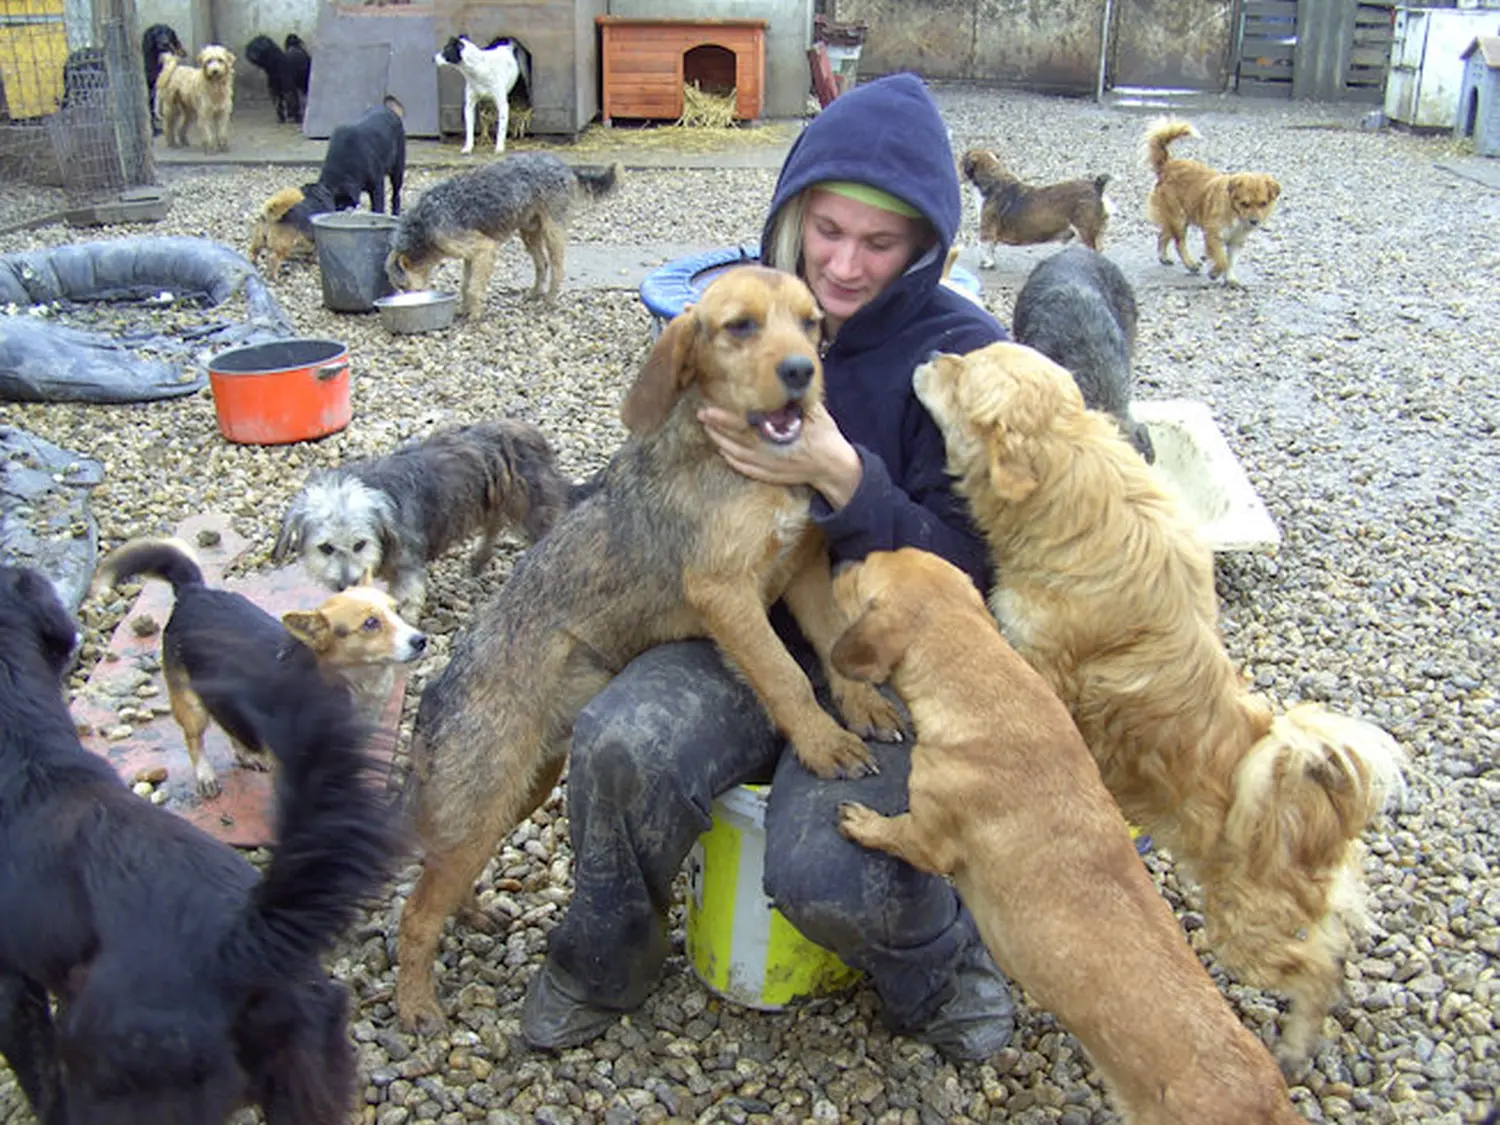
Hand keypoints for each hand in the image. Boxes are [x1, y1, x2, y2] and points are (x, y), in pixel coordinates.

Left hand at [698, 401, 862, 508]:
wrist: (835, 467)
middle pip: (734, 441)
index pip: (742, 426)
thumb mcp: (814, 412)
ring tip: (708, 430)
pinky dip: (731, 460)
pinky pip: (744, 468)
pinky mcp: (770, 476)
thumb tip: (788, 377)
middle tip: (702, 416)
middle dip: (716, 429)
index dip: (723, 419)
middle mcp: (768, 453)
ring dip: (720, 443)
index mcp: (776, 435)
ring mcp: (767, 467)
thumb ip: (797, 399)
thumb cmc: (825, 437)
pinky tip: (723, 452)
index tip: (708, 409)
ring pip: (736, 456)